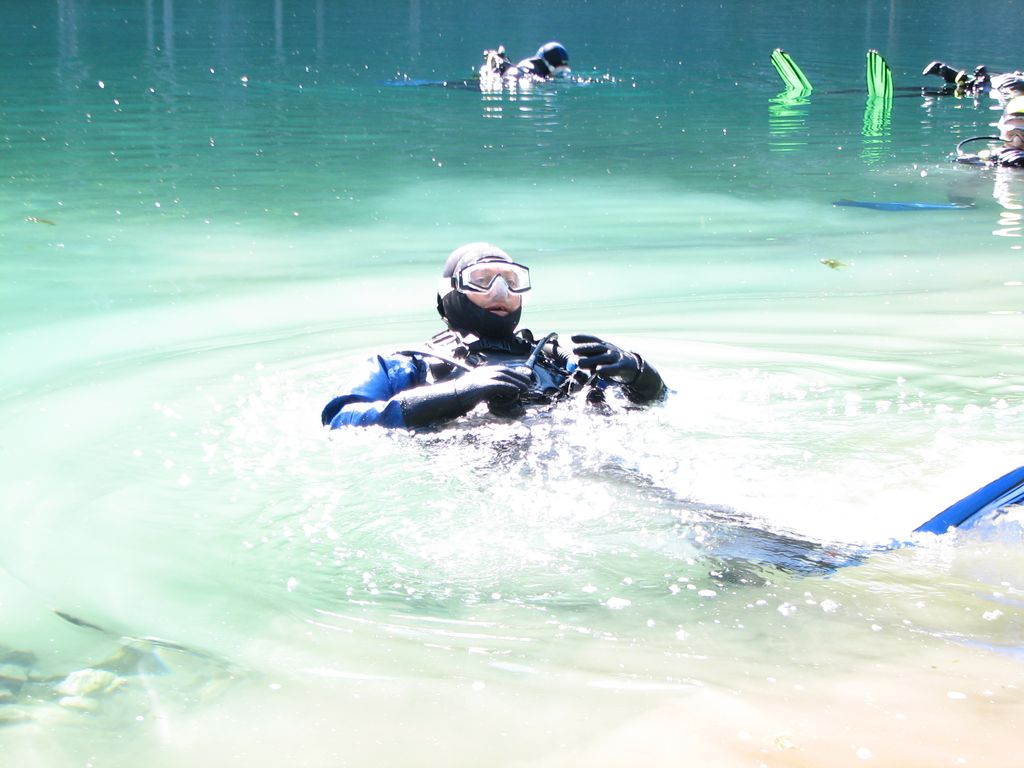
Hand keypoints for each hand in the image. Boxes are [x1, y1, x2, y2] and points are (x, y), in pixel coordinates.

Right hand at [399, 365, 532, 427]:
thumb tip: (496, 392)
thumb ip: (486, 389)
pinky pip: (499, 385)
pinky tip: (516, 391)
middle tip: (529, 382)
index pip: (501, 369)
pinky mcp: (482, 386)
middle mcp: (483, 372)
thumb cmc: (460, 396)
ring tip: (526, 388)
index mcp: (482, 372)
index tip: (523, 378)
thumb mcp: (476, 390)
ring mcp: (482, 378)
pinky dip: (509, 387)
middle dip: (518, 376)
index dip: (513, 373)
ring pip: (504, 377)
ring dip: (516, 382)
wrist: (448, 397)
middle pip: (505, 371)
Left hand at [571, 334, 639, 383]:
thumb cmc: (611, 362)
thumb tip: (574, 361)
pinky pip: (613, 368)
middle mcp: (609, 349)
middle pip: (596, 348)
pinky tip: (598, 371)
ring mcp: (615, 357)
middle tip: (573, 351)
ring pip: (603, 358)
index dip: (583, 338)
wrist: (631, 366)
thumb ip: (589, 358)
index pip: (593, 339)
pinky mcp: (621, 366)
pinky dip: (606, 369)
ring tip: (579, 363)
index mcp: (604, 345)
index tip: (572, 337)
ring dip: (591, 360)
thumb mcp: (601, 357)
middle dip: (585, 348)